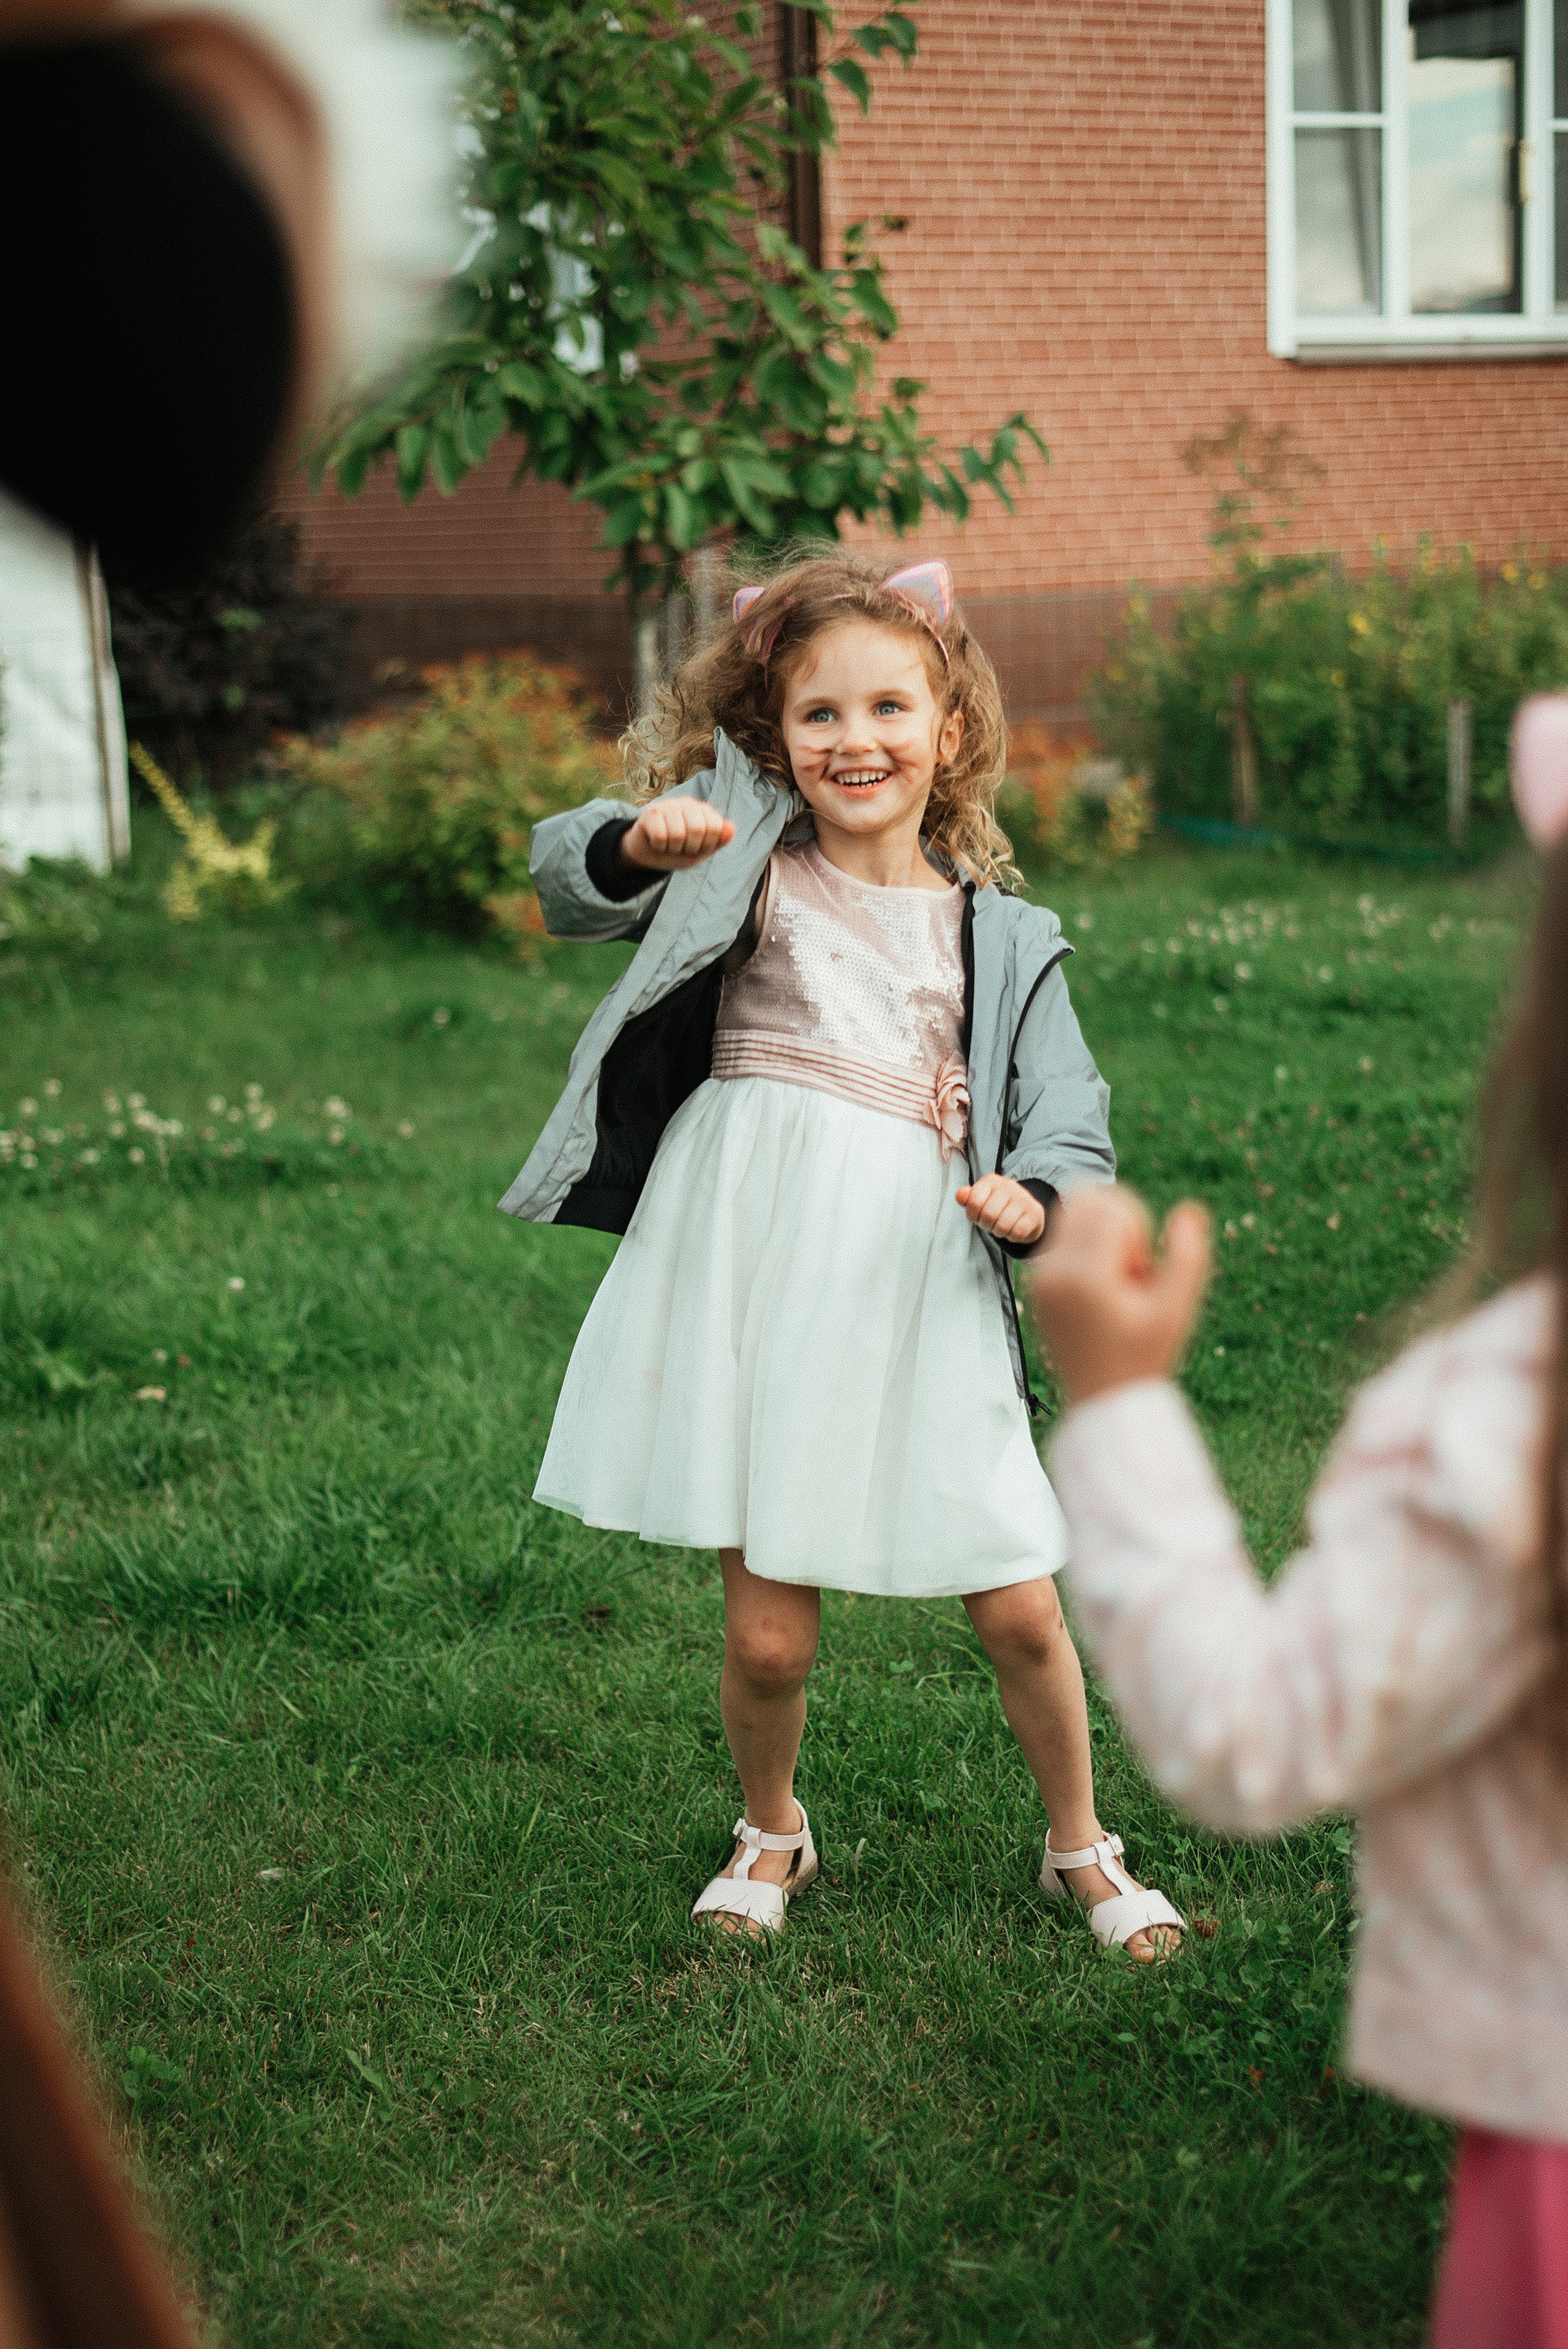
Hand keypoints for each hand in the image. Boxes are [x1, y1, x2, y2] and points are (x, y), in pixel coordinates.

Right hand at [619, 798, 735, 873]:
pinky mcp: (650, 813)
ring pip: (677, 834)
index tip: (698, 847)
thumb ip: (719, 840)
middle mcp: (687, 803)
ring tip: (670, 845)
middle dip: (690, 847)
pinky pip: (660, 836)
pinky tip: (657, 843)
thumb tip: (732, 827)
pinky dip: (659, 847)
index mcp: (704, 810)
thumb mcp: (702, 850)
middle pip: (698, 829)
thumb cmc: (679, 850)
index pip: (716, 826)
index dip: (708, 844)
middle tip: (683, 848)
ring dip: (673, 849)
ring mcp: (668, 805)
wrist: (650, 855)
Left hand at [955, 1173, 1047, 1249]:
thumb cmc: (998, 1208)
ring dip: (1000, 1232)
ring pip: (1003, 1225)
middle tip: (992, 1223)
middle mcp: (1009, 1185)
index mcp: (991, 1181)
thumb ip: (968, 1199)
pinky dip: (1012, 1236)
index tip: (979, 1215)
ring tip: (1002, 1226)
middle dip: (987, 1225)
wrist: (1025, 1214)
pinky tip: (1014, 1229)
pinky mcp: (1035, 1213)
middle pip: (988, 1215)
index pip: (974, 1201)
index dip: (974, 1215)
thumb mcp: (980, 1201)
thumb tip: (961, 1194)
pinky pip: (1017, 1232)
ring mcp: (1024, 1198)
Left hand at [1026, 1185, 1210, 1404]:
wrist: (1102, 1400)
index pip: (1111, 1207)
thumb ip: (1188, 1259)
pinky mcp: (1035, 1285)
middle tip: (1130, 1271)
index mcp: (1085, 1276)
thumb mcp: (1175, 1311)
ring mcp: (1039, 1279)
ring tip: (1116, 1280)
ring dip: (1102, 1233)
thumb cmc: (1143, 1357)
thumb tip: (1190, 1211)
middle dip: (1119, 1222)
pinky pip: (1063, 1237)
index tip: (1141, 1271)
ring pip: (1073, 1213)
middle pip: (1087, 1199)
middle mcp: (1053, 1272)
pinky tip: (1101, 1290)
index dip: (1139, 1229)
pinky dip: (1087, 1249)